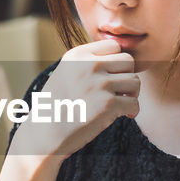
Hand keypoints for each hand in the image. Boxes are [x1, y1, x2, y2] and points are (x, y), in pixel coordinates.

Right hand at [9, 40, 138, 161]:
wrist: (44, 134)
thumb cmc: (56, 107)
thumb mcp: (65, 74)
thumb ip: (87, 64)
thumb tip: (117, 61)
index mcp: (78, 55)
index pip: (114, 46)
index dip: (117, 62)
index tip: (112, 77)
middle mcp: (89, 66)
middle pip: (128, 60)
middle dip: (127, 76)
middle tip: (121, 91)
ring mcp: (99, 84)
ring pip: (135, 81)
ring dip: (132, 94)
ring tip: (122, 103)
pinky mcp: (107, 105)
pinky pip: (134, 103)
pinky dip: (133, 110)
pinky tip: (125, 115)